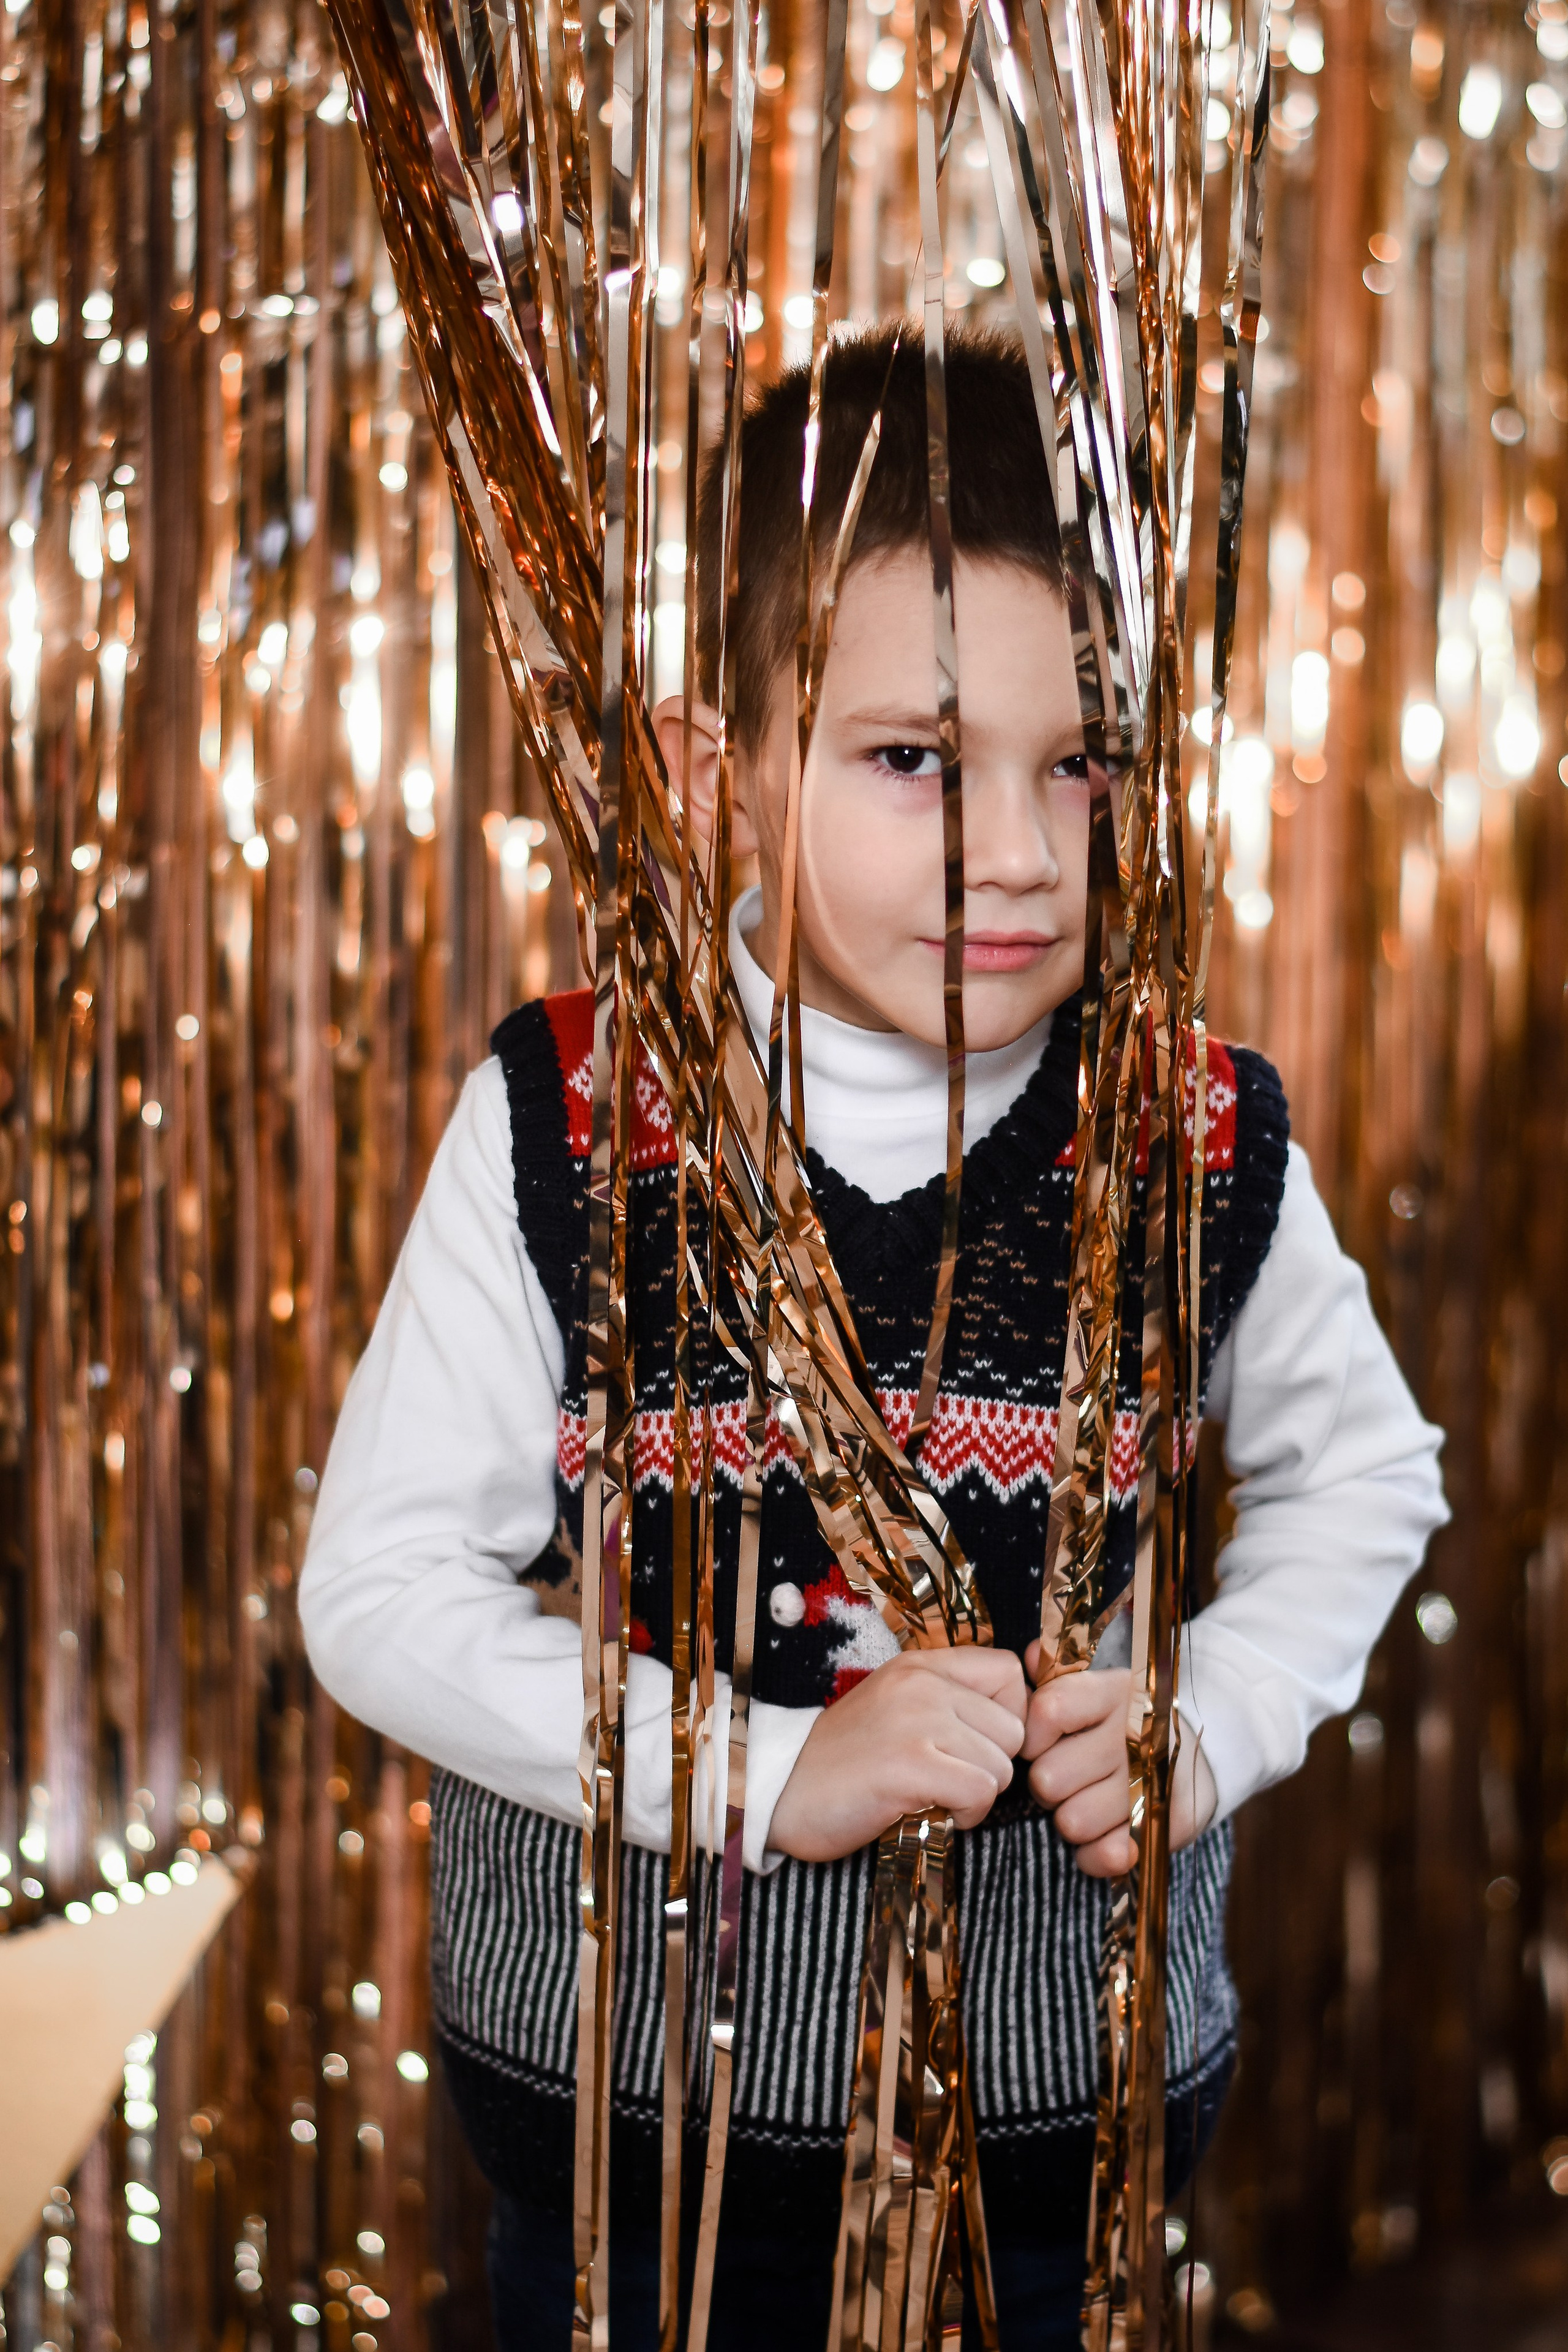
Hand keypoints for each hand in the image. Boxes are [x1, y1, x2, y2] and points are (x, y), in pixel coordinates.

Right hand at [768, 1647, 1028, 1863]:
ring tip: (936, 1796)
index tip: (982, 1746)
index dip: (1011, 1715)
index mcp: (919, 1665)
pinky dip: (967, 1815)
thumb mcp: (897, 1709)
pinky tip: (934, 1813)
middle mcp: (922, 1683)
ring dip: (978, 1794)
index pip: (1008, 1672)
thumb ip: (947, 1703)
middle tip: (952, 1780)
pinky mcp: (910, 1765)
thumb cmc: (844, 1762)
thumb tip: (1015, 1725)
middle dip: (993, 1765)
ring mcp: (915, 1721)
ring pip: (1001, 1764)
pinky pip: (980, 1791)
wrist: (781, 1792)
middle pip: (1012, 1728)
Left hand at [1021, 1646, 1217, 1878]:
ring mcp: (1155, 1781)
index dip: (1032, 1733)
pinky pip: (1105, 1855)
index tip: (1039, 1740)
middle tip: (1064, 1775)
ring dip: (1070, 1817)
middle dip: (1047, 1782)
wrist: (1200, 1753)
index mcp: (1115, 1692)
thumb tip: (1029, 1657)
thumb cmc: (1128, 1720)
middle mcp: (1137, 1735)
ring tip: (1085, 1799)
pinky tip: (1102, 1833)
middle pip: (1049, 1778)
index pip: (1050, 1710)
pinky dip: (1095, 1853)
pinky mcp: (1170, 1823)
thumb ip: (1057, 1672)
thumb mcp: (1098, 1686)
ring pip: (1072, 1821)